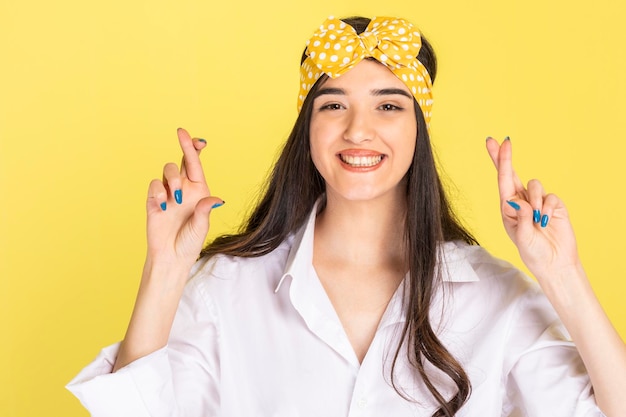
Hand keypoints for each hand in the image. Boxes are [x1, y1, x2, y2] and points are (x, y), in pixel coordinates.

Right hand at [146, 128, 222, 268]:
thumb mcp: (201, 226)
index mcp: (199, 191)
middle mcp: (183, 188)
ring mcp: (167, 193)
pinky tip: (162, 206)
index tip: (196, 137)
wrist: (171, 256)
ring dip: (172, 179)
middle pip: (181, 160)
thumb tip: (217, 200)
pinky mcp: (153, 200)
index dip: (195, 149)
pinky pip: (154, 185)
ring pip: (167, 170)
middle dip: (184, 145)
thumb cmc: (190, 243)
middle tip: (183, 134)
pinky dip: (158, 193)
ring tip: (175, 199)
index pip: (196, 165)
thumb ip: (205, 210)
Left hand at [485, 137, 580, 282]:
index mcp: (508, 207)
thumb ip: (521, 218)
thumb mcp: (522, 237)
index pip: (502, 180)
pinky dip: (548, 208)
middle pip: (513, 173)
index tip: (494, 143)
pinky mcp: (554, 205)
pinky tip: (547, 221)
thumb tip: (519, 200)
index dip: (500, 161)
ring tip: (537, 221)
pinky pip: (550, 196)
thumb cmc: (533, 252)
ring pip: (534, 185)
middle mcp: (521, 201)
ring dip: (535, 201)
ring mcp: (538, 201)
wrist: (554, 263)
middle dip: (506, 157)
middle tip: (504, 140)